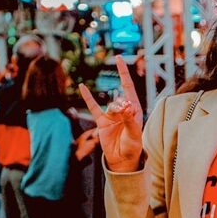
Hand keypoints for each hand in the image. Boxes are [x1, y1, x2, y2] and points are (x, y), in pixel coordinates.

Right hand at [78, 57, 143, 172]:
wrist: (122, 159)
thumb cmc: (132, 146)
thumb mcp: (134, 134)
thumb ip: (129, 120)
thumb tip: (124, 106)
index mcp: (134, 109)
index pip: (128, 86)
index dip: (124, 72)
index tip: (118, 58)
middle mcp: (123, 109)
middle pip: (119, 98)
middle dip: (121, 107)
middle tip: (124, 115)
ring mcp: (112, 114)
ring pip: (109, 105)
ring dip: (113, 111)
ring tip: (116, 122)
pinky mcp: (101, 121)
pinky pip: (93, 107)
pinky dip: (88, 97)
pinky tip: (82, 87)